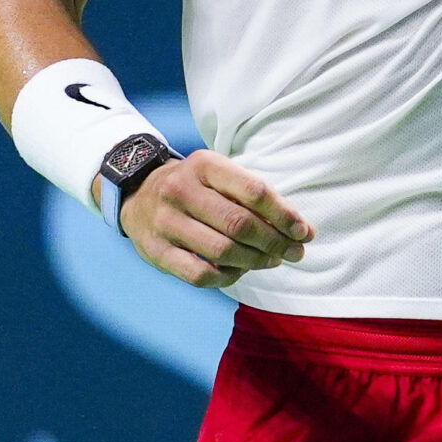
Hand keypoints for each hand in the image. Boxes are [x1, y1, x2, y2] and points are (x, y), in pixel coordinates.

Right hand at [117, 151, 313, 287]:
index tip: (304, 231)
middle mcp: (181, 190)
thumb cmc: (195, 186)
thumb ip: (253, 196)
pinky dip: (227, 277)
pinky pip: (200, 274)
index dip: (284, 215)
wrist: (137, 193)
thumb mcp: (218, 174)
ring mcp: (165, 222)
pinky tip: (241, 271)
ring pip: (222, 251)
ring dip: (256, 261)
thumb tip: (299, 229)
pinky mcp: (156, 251)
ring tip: (272, 260)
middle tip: (295, 252)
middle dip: (275, 242)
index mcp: (203, 165)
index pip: (253, 191)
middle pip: (239, 224)